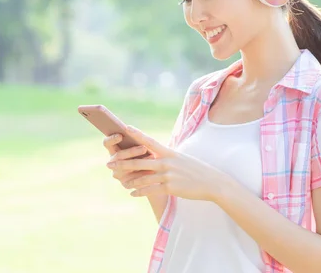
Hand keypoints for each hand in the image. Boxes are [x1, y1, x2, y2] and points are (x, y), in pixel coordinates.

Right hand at [103, 133, 154, 189]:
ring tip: (152, 156)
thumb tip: (136, 128)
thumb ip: (137, 138)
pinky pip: (132, 179)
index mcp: (114, 149)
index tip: (121, 135)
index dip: (111, 139)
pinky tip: (152, 170)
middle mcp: (112, 162)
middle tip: (144, 148)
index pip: (107, 143)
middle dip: (131, 151)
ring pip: (125, 167)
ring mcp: (117, 174)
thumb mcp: (142, 144)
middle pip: (118, 155)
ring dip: (139, 161)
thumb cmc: (146, 153)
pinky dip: (143, 173)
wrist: (154, 173)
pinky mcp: (125, 184)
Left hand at [106, 126, 223, 200]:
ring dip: (129, 181)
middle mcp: (166, 162)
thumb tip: (152, 156)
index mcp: (169, 152)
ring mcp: (168, 175)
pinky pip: (150, 190)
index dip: (137, 134)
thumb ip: (166, 156)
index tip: (125, 127)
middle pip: (140, 161)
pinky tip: (132, 193)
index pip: (149, 141)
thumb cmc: (195, 170)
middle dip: (122, 163)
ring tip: (121, 182)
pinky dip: (139, 192)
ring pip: (142, 178)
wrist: (212, 182)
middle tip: (109, 163)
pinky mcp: (170, 187)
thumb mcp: (180, 159)